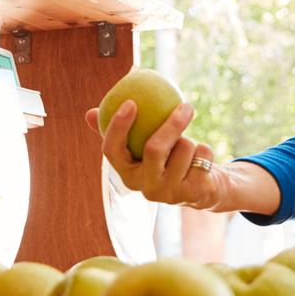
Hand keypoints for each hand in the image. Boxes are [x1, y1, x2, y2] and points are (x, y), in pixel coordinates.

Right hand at [84, 100, 224, 209]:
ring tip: (187, 147)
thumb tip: (89, 113)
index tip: (131, 102)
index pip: (112, 151)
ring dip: (190, 140)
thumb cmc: (167, 159)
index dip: (118, 127)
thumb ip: (120, 131)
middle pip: (154, 149)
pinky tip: (201, 157)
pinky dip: (205, 150)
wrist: (200, 187)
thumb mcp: (143, 146)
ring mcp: (170, 193)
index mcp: (127, 174)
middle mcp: (146, 188)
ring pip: (183, 148)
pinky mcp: (194, 193)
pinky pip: (203, 156)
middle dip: (171, 123)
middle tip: (184, 104)